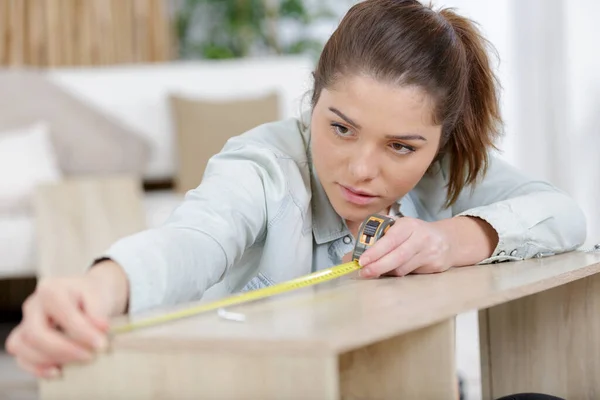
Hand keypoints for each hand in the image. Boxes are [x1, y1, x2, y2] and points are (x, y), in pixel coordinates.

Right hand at [5, 260, 128, 378]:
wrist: (86, 294)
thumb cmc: (91, 294)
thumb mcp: (98, 295)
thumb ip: (98, 311)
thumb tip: (100, 328)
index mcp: (51, 290)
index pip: (62, 314)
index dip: (82, 332)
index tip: (101, 344)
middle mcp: (33, 306)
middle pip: (35, 333)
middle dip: (63, 349)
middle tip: (90, 356)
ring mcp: (25, 323)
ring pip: (22, 346)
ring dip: (50, 359)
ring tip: (78, 361)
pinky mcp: (24, 340)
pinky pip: (21, 358)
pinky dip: (37, 369)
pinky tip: (58, 372)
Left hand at [358, 217, 452, 277]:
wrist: (449, 240)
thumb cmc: (417, 234)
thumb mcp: (402, 226)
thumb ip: (382, 232)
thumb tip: (356, 246)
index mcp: (409, 225)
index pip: (390, 239)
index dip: (375, 252)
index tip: (362, 261)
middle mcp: (421, 237)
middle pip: (397, 256)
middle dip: (378, 266)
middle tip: (364, 272)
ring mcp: (430, 252)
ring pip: (403, 268)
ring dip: (387, 271)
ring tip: (377, 270)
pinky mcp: (435, 265)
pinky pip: (411, 273)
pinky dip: (399, 274)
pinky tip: (394, 270)